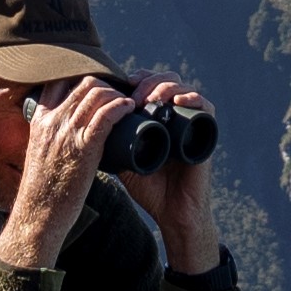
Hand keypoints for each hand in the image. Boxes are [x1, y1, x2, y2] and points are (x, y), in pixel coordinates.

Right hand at [0, 77, 126, 271]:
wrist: (39, 214)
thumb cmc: (43, 189)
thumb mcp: (41, 153)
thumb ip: (53, 137)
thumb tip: (71, 131)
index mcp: (40, 120)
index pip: (60, 81)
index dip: (82, 77)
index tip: (100, 86)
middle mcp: (52, 121)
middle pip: (83, 83)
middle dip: (107, 84)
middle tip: (121, 94)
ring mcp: (67, 133)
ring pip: (96, 94)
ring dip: (117, 94)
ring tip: (129, 102)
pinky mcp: (83, 148)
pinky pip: (105, 115)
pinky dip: (120, 107)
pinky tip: (130, 108)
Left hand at [112, 74, 224, 276]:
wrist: (173, 213)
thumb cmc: (150, 189)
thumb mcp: (123, 160)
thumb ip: (109, 144)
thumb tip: (84, 126)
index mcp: (158, 118)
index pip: (150, 83)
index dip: (138, 78)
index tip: (121, 84)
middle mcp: (176, 116)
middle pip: (166, 80)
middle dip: (148, 81)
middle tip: (133, 93)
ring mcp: (192, 124)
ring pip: (183, 88)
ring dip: (165, 87)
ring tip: (151, 99)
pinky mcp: (206, 134)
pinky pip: (206, 107)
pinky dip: (194, 99)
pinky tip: (179, 101)